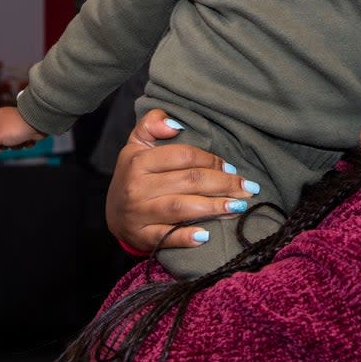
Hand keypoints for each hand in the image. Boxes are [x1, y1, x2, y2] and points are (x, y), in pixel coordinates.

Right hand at [0, 106, 46, 154]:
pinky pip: (20, 141)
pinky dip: (23, 143)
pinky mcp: (25, 130)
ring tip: (20, 141)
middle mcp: (3, 121)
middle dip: (1, 146)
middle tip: (6, 147)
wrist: (39, 122)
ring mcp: (15, 126)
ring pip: (8, 143)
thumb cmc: (15, 128)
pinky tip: (28, 140)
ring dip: (14, 146)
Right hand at [107, 109, 261, 253]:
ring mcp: (138, 214)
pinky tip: (206, 236)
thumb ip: (152, 124)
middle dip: (223, 184)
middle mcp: (138, 187)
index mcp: (139, 161)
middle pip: (189, 181)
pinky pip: (166, 237)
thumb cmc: (134, 174)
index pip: (183, 156)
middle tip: (247, 187)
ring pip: (182, 208)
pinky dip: (186, 237)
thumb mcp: (137, 144)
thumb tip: (174, 123)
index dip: (211, 160)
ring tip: (239, 206)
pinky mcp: (141, 237)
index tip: (231, 167)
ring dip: (214, 208)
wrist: (112, 214)